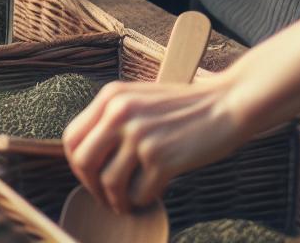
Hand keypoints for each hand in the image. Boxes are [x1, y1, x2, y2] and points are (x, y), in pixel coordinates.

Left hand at [63, 75, 244, 212]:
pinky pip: (140, 192)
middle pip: (83, 162)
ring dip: (117, 200)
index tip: (89, 177)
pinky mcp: (163, 158)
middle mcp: (120, 113)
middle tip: (104, 197)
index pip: (72, 137)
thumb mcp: (140, 99)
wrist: (228, 103)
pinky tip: (152, 195)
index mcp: (111, 97)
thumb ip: (113, 118)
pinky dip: (143, 200)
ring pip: (110, 183)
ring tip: (127, 204)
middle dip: (91, 187)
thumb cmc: (185, 106)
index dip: (76, 164)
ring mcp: (141, 135)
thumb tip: (87, 156)